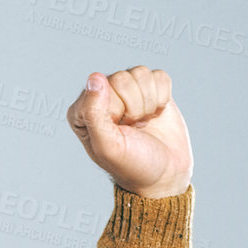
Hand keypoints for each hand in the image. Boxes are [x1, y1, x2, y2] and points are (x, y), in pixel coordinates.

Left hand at [66, 66, 191, 197]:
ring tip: (143, 122)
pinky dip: (163, 97)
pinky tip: (155, 114)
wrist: (164, 174)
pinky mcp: (150, 89)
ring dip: (149, 103)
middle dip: (135, 107)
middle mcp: (102, 96)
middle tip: (133, 128)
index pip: (102, 87)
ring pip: (141, 74)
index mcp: (83, 109)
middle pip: (123, 78)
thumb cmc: (132, 164)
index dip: (117, 109)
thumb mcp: (108, 146)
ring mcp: (127, 91)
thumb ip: (94, 113)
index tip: (119, 130)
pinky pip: (159, 76)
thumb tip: (94, 78)